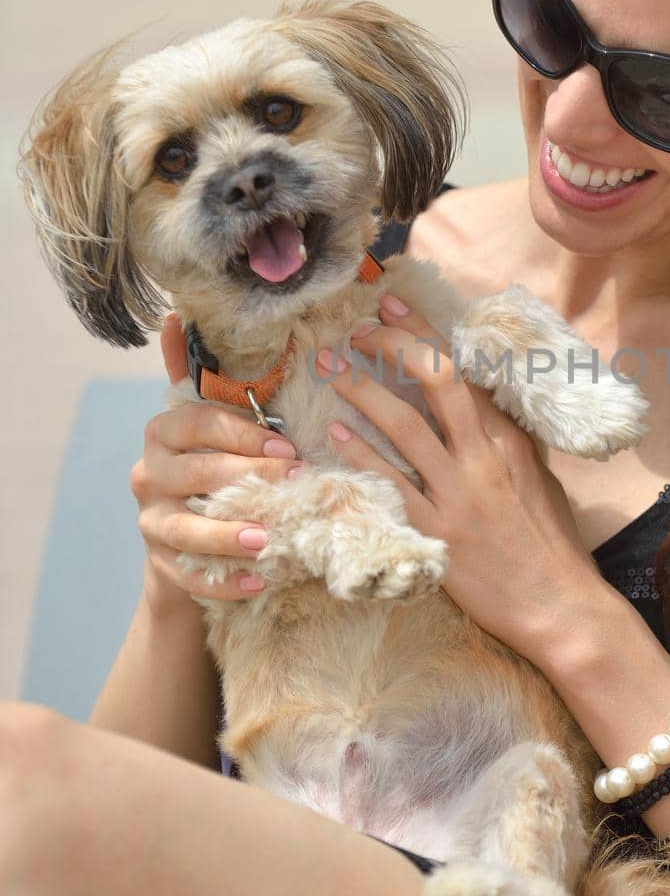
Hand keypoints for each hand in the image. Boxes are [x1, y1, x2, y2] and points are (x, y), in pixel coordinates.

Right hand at [133, 314, 301, 605]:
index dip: (243, 434)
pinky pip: (188, 575)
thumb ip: (201, 375)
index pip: (198, 423)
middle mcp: (149, 473)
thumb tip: (175, 314)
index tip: (288, 447)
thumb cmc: (217, 468)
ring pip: (184, 528)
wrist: (189, 540)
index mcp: (165, 432)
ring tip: (266, 540)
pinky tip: (259, 581)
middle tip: (294, 484)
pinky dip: (224, 581)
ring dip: (226, 535)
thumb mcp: (216, 424)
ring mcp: (151, 521)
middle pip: (195, 474)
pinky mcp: (161, 565)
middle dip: (246, 478)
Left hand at [314, 295, 611, 666]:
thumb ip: (507, 441)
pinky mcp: (436, 533)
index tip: (391, 306)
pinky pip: (390, 485)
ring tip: (331, 367)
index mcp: (511, 438)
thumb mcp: (539, 478)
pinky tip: (335, 433)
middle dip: (391, 346)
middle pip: (435, 380)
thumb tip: (479, 408)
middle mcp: (484, 456)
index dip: (423, 331)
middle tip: (357, 329)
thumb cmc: (552, 545)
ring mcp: (459, 494)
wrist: (560, 606)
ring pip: (404, 426)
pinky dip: (360, 454)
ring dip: (362, 390)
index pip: (465, 368)